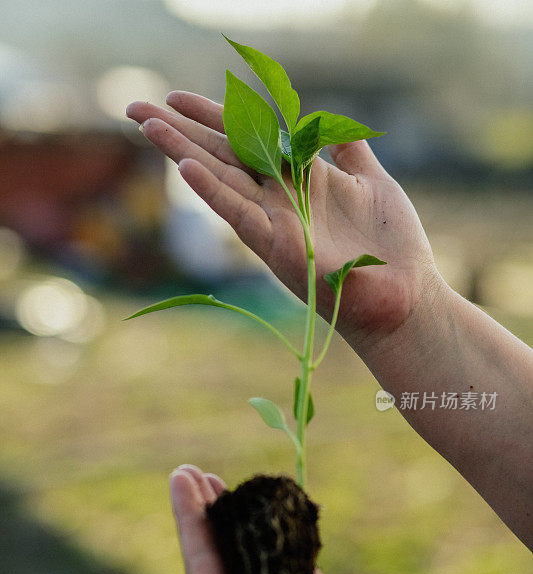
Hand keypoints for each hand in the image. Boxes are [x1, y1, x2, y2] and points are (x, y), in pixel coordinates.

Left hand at [119, 465, 430, 573]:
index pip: (199, 560)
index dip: (188, 516)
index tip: (181, 475)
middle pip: (222, 549)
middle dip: (208, 509)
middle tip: (197, 470)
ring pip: (255, 549)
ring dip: (243, 516)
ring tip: (234, 482)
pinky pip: (292, 554)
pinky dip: (284, 530)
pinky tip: (279, 506)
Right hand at [126, 93, 441, 351]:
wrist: (405, 295)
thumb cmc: (391, 246)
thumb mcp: (374, 183)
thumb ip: (351, 151)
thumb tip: (333, 122)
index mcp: (299, 180)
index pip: (246, 139)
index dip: (212, 117)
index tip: (177, 98)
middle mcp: (279, 200)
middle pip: (221, 155)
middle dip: (178, 130)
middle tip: (133, 107)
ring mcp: (276, 223)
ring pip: (220, 179)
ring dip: (182, 151)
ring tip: (145, 124)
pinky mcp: (280, 247)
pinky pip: (240, 214)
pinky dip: (213, 191)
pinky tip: (185, 166)